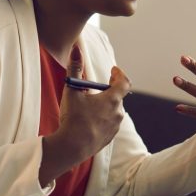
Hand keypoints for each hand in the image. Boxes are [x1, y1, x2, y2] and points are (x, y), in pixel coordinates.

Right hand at [40, 45, 130, 183]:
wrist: (72, 147)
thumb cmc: (73, 118)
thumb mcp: (72, 91)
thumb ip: (75, 68)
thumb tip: (76, 48)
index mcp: (112, 99)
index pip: (124, 82)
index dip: (119, 74)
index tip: (113, 70)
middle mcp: (118, 112)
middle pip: (117, 96)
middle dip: (108, 90)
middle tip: (98, 87)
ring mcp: (115, 127)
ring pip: (112, 111)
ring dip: (105, 105)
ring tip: (91, 104)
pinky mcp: (109, 138)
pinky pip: (108, 123)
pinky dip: (102, 118)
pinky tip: (89, 121)